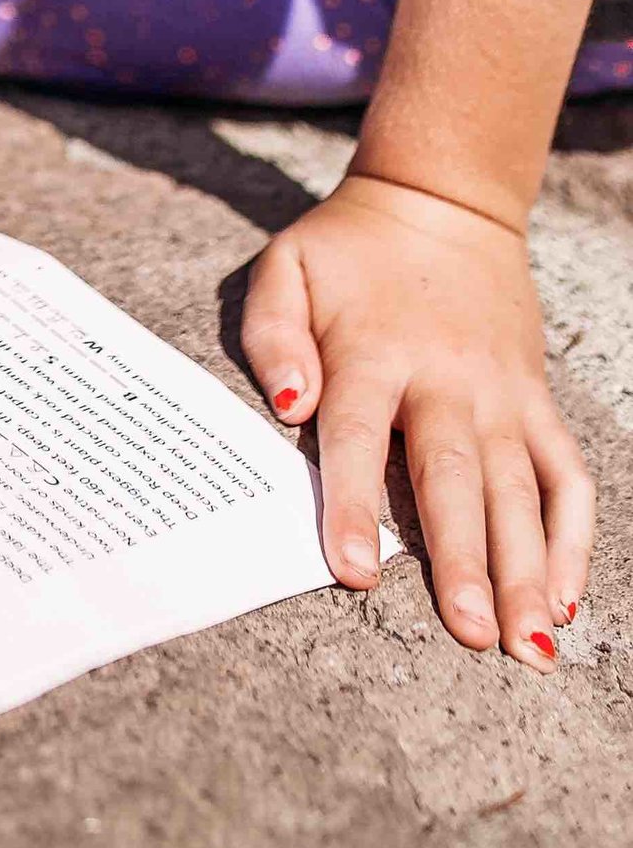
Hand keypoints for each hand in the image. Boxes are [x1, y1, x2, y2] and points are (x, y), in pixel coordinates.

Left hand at [242, 170, 591, 663]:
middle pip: (453, 477)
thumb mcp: (286, 266)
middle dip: (462, 559)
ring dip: (526, 569)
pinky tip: (565, 598)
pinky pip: (566, 474)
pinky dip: (574, 536)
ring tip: (528, 644)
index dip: (356, 504)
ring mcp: (499, 393)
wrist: (441, 202)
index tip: (353, 571)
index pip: (358, 435)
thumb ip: (273, 333)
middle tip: (471, 632)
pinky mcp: (536, 400)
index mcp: (372, 350)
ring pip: (518, 490)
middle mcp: (443, 379)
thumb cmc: (348, 252)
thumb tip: (290, 402)